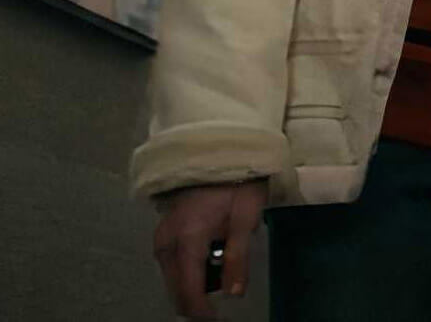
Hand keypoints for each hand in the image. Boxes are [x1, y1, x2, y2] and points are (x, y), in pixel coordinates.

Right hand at [152, 178, 268, 319]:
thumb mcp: (246, 216)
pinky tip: (212, 251)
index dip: (202, 313)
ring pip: (173, 278)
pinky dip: (191, 268)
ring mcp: (162, 236)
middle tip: (229, 284)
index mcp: (187, 239)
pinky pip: (173, 263)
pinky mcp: (164, 231)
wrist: (218, 148)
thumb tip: (233, 295)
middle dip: (200, 299)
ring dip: (197, 282)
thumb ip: (238, 258)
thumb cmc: (237, 180)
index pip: (188, 291)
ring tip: (225, 259)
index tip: (219, 321)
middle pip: (177, 289)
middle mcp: (167, 242)